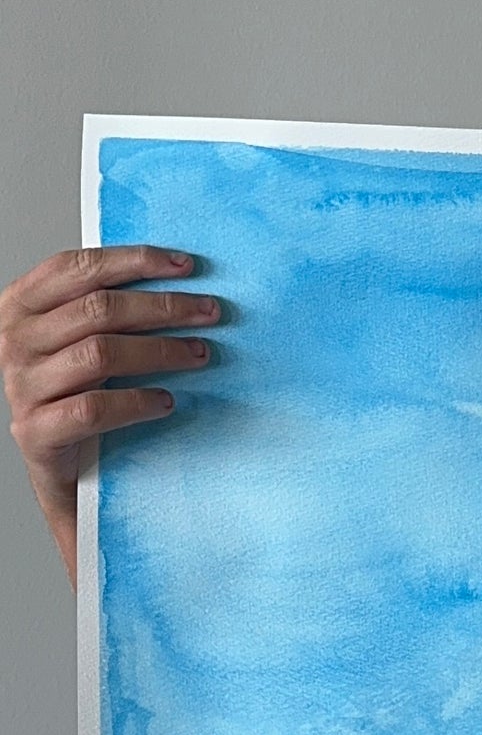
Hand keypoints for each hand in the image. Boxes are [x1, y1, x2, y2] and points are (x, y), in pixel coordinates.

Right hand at [1, 246, 220, 587]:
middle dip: (162, 306)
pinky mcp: (36, 432)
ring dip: (160, 350)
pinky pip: (93, 409)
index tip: (185, 265)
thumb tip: (178, 277)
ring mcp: (22, 388)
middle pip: (97, 309)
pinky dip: (137, 402)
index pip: (76, 267)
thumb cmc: (78, 397)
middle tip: (210, 312)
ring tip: (198, 354)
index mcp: (20, 307)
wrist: (63, 474)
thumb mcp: (84, 342)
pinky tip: (167, 402)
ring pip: (99, 353)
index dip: (133, 260)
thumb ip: (108, 310)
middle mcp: (13, 343)